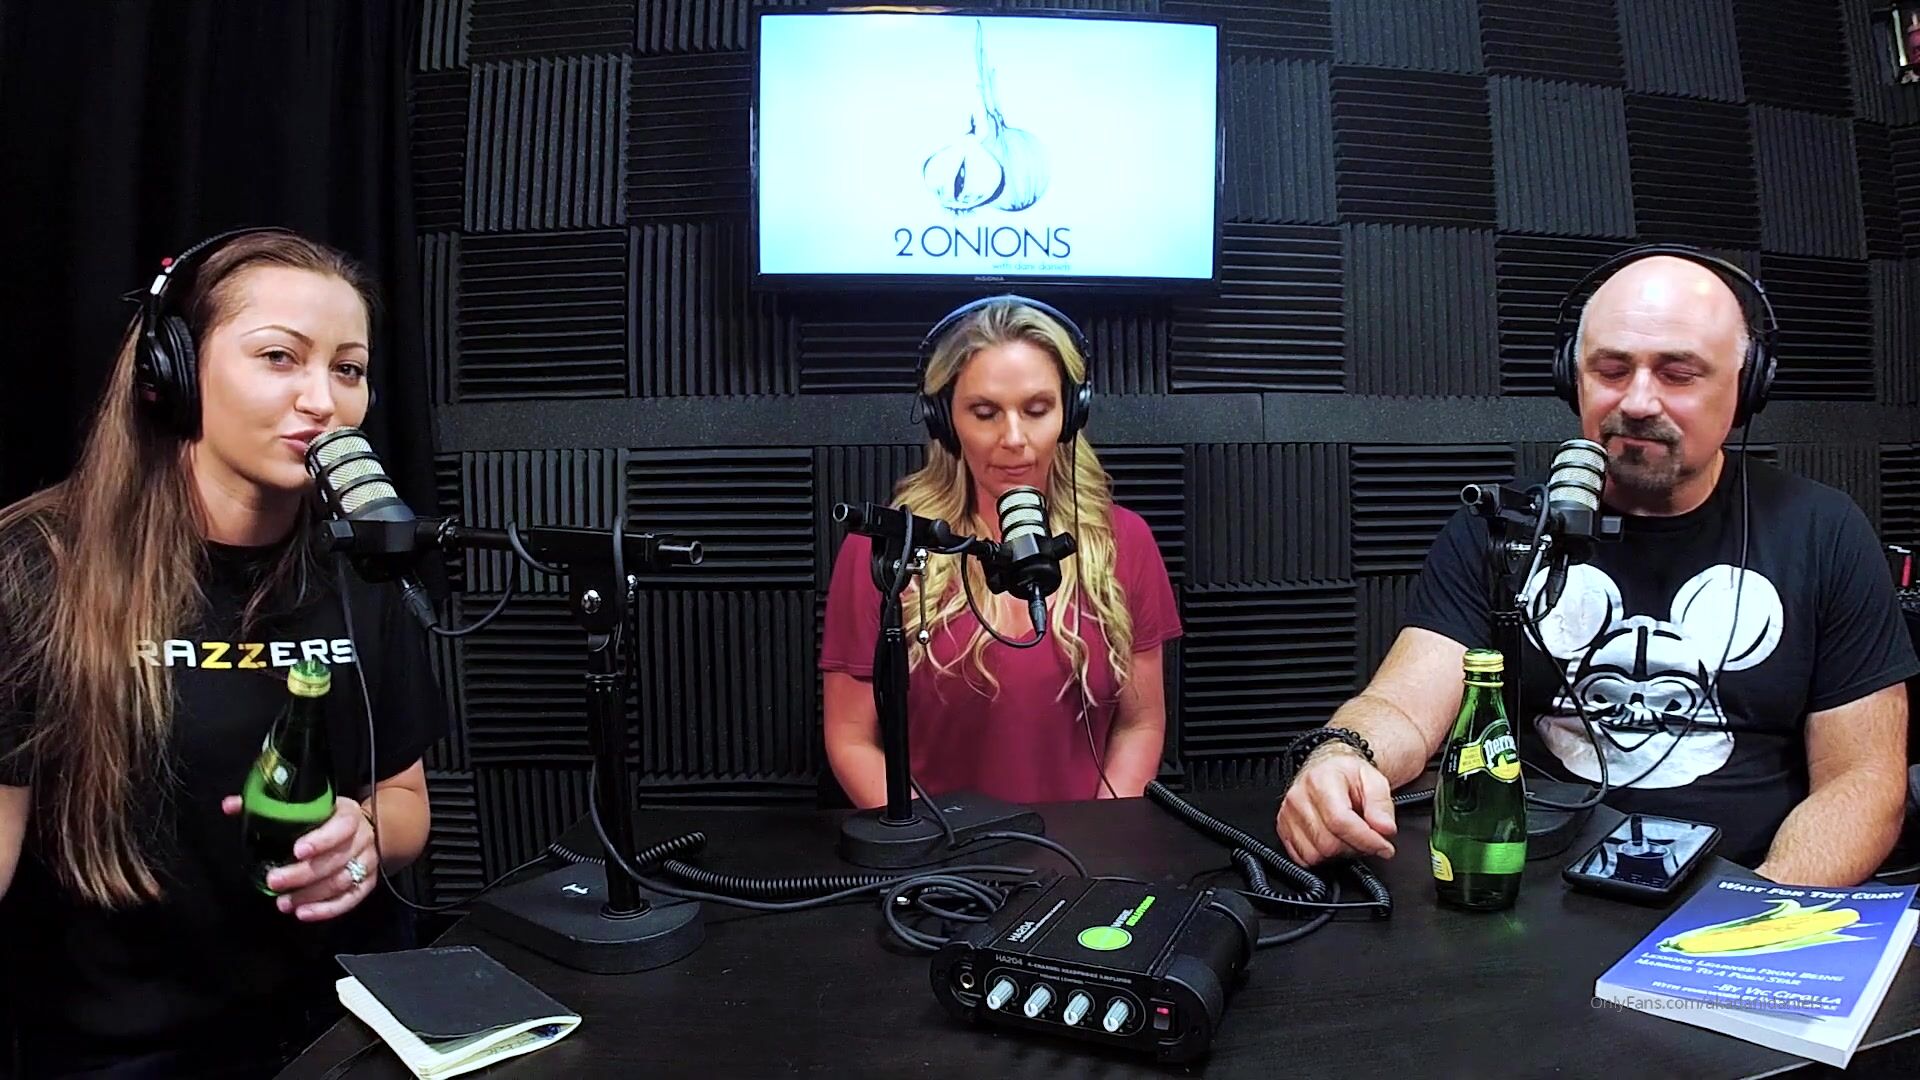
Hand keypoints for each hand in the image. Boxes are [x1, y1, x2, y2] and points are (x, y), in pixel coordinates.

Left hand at [223, 795, 376, 920]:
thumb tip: (230, 806)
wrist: (364, 828)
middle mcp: (362, 838)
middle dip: (303, 874)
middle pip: (336, 860)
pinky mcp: (367, 882)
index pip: (341, 826)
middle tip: (273, 882)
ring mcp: (366, 862)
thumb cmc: (326, 817)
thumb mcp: (306, 804)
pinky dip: (328, 909)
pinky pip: (350, 899)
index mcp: (348, 814)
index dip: (321, 840)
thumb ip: (268, 804)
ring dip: (311, 895)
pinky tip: (303, 914)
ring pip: (341, 881)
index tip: (295, 851)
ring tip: (283, 904)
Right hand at [1275, 745, 1397, 864]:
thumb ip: (1381, 804)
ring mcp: (1288, 814)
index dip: (1366, 840)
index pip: (1340, 821)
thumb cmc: (1348, 776)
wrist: (1328, 770)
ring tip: (1349, 838)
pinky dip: (1322, 857)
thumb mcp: (1375, 781)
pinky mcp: (1283, 828)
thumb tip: (1384, 829)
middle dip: (1355, 848)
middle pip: (1328, 843)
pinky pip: (1302, 858)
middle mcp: (1299, 797)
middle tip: (1368, 839)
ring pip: (1315, 854)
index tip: (1384, 847)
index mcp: (1321, 780)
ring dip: (1339, 854)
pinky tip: (1333, 841)